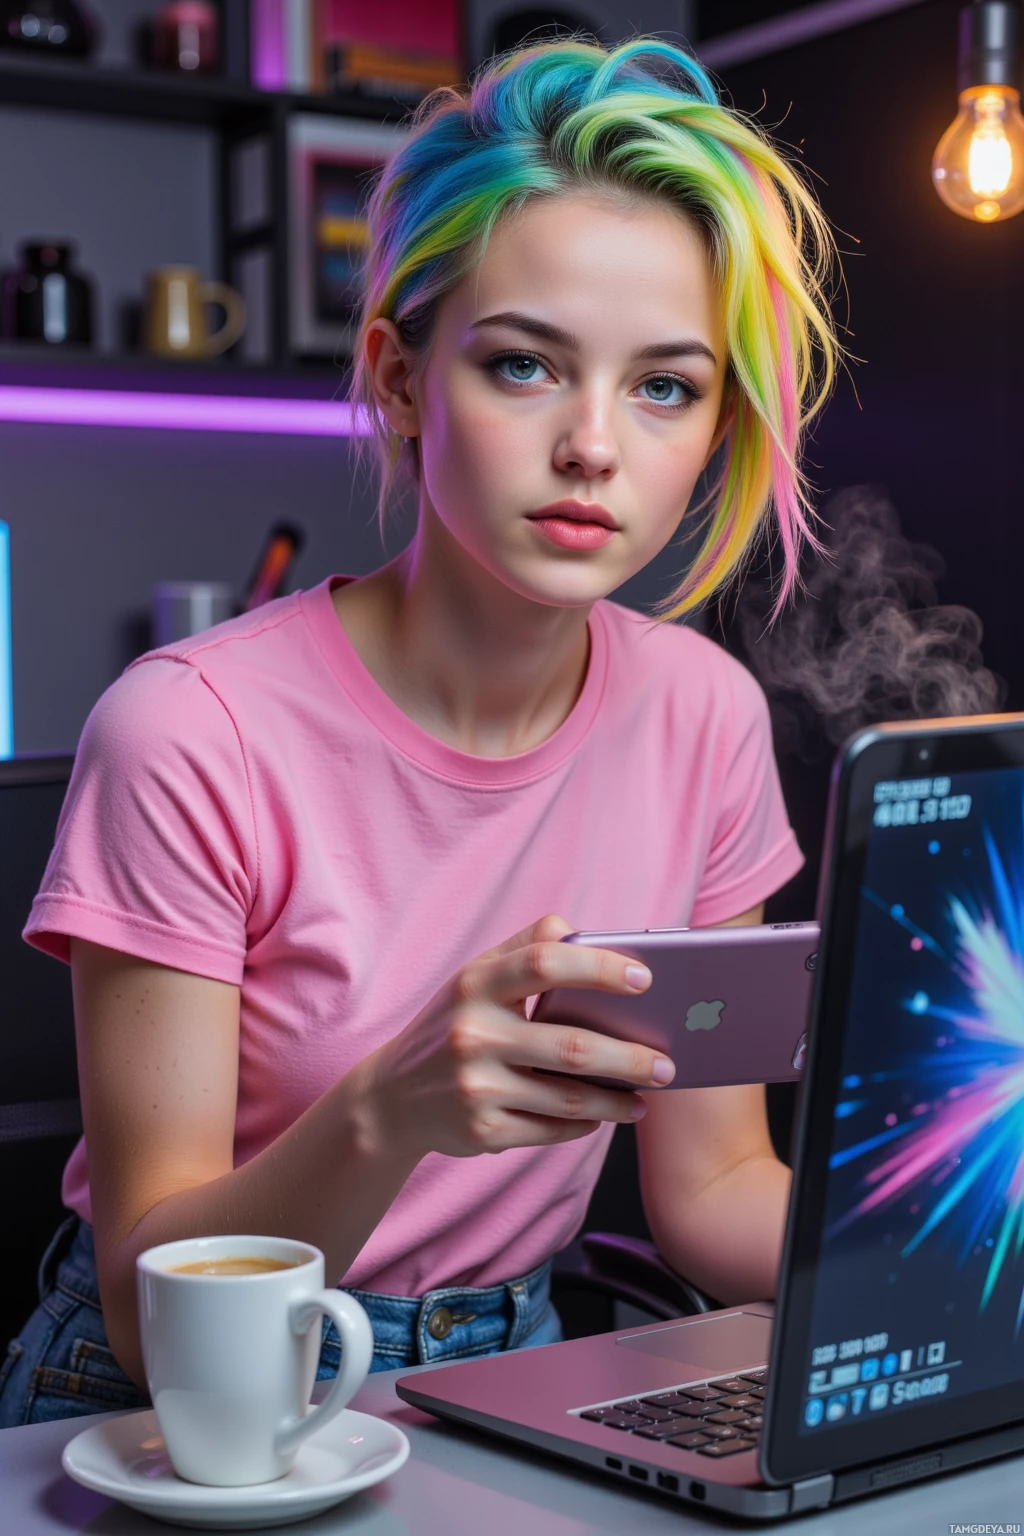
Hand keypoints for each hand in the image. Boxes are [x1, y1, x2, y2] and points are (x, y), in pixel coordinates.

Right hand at [356, 914, 675, 1161]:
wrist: (390, 1098)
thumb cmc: (452, 1025)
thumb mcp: (474, 978)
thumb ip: (527, 948)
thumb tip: (582, 931)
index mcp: (476, 984)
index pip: (545, 963)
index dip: (599, 967)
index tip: (645, 979)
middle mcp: (473, 1034)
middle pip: (572, 1046)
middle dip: (630, 1057)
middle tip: (668, 1063)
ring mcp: (476, 1087)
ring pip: (570, 1097)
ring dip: (619, 1100)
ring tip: (648, 1096)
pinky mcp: (481, 1132)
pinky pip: (551, 1130)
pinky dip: (585, 1124)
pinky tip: (606, 1117)